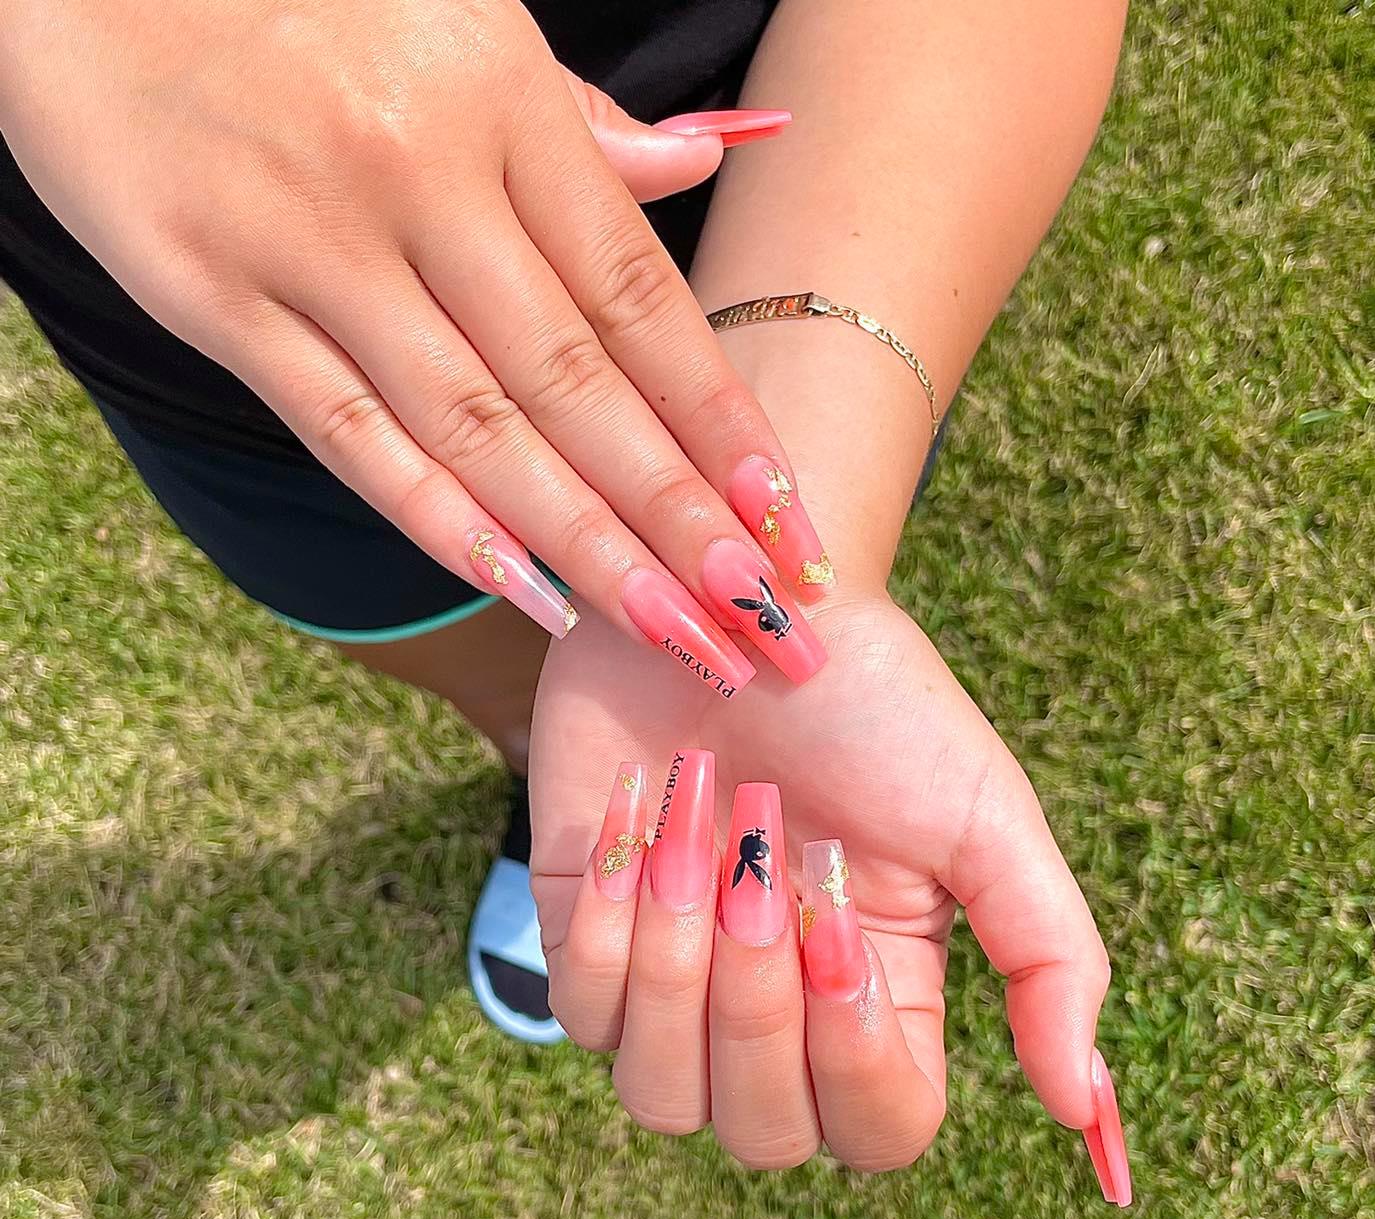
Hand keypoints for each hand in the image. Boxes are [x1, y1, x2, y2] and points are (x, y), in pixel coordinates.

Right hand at [0, 0, 826, 687]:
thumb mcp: (460, 19)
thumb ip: (578, 121)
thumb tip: (702, 164)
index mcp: (498, 105)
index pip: (639, 300)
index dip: (720, 420)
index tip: (786, 519)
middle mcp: (420, 180)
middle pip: (578, 385)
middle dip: (680, 516)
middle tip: (760, 618)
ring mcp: (315, 245)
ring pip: (478, 427)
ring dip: (586, 543)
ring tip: (671, 630)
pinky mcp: (216, 296)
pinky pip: (347, 431)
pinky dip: (436, 518)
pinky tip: (523, 589)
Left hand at [530, 585, 1128, 1190]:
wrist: (737, 603)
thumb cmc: (874, 703)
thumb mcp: (986, 817)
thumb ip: (1050, 959)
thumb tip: (1087, 1112)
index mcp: (880, 995)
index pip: (880, 1132)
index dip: (858, 1059)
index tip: (839, 921)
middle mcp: (779, 1013)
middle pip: (766, 1132)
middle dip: (759, 1002)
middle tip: (764, 855)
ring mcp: (677, 985)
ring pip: (662, 1097)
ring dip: (679, 962)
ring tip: (695, 830)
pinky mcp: (591, 938)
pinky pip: (581, 1012)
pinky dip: (611, 920)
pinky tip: (638, 818)